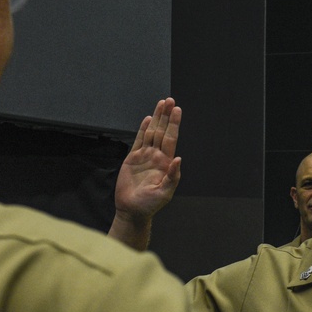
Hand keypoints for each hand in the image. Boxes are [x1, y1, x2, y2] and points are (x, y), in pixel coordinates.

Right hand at [112, 97, 181, 222]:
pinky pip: (139, 140)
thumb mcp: (165, 192)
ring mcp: (145, 156)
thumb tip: (179, 159)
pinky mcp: (132, 158)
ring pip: (152, 132)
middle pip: (162, 131)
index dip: (174, 124)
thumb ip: (173, 176)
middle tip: (170, 100)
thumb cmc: (150, 204)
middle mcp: (157, 156)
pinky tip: (148, 119)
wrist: (132, 210)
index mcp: (166, 162)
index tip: (177, 110)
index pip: (171, 138)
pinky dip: (143, 129)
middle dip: (166, 116)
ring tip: (162, 104)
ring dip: (157, 118)